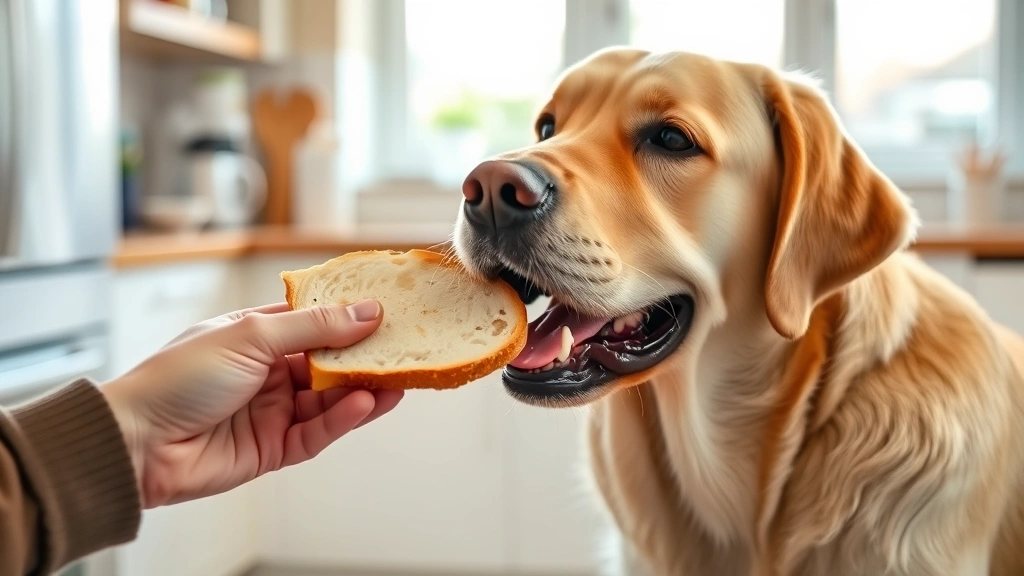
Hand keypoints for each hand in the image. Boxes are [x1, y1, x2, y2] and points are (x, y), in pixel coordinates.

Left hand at [101, 300, 401, 507]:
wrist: (136, 443)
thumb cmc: (177, 378)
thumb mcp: (251, 336)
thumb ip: (314, 327)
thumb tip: (366, 311)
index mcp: (256, 336)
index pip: (315, 322)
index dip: (350, 317)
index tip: (388, 311)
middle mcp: (267, 372)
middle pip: (329, 362)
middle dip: (365, 357)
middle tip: (404, 349)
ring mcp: (272, 411)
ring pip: (330, 399)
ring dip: (362, 389)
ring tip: (395, 381)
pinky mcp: (274, 448)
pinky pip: (318, 432)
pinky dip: (342, 418)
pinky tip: (363, 403)